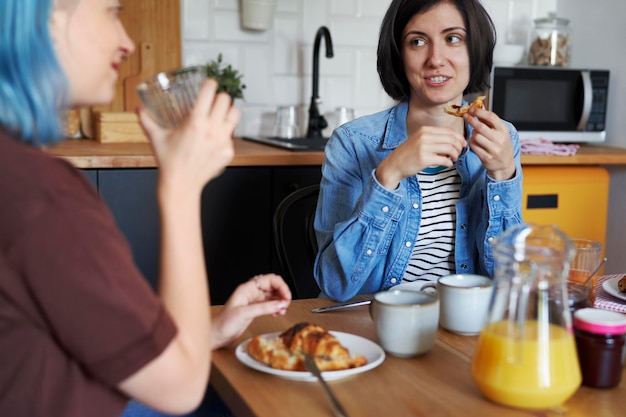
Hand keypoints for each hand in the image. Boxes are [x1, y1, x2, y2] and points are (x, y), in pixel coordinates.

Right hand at [137, 78, 239, 199]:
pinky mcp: (228, 151)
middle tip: (213, 101)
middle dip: (219, 97)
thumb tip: (138, 109)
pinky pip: (232, 135)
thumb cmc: (169, 162)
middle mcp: (212, 129)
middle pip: (225, 99)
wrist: (181, 185)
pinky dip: (225, 133)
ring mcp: (223, 141)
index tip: (208, 83)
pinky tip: (215, 137)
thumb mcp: (156, 138)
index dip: (210, 84)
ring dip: (227, 111)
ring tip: (219, 114)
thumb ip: (147, 120)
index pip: (210, 91)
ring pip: (235, 115)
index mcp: (195, 122)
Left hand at [211, 274, 291, 348]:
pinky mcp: (255, 310)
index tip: (287, 296)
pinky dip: (277, 308)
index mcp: (247, 288)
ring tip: (282, 310)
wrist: (217, 335)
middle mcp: (252, 293)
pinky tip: (277, 313)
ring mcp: (254, 301)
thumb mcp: (244, 313)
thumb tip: (279, 304)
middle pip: (273, 286)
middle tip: (286, 303)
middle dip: (282, 293)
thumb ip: (263, 308)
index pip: (270, 279)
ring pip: (273, 296)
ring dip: (280, 302)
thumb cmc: (223, 323)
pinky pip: (270, 305)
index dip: (281, 286)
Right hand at [376, 126, 465, 188]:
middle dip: (459, 147)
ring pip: (449, 148)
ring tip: (454, 159)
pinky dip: (449, 163)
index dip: (459, 137)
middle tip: (459, 153)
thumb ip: (434, 138)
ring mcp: (424, 147)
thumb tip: (453, 141)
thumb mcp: (419, 140)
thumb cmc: (407, 154)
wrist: (393, 165)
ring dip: (455, 155)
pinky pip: (444, 160)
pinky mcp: (424, 159)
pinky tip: (447, 164)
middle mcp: (425, 136)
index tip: (463, 144)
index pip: (449, 131)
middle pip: (451, 139)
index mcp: (425, 130)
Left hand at [464, 107, 514, 180]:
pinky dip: (471, 142)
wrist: (505, 165)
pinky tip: (474, 142)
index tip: (472, 109)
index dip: (480, 112)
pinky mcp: (486, 157)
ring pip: (476, 136)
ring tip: (475, 134)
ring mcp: (494, 149)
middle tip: (466, 116)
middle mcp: (500, 139)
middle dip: (471, 120)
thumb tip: (480, 106)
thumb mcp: (500, 132)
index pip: (491, 117)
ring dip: (472, 133)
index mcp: (504, 130)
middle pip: (481, 127)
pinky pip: (474, 146)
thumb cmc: (501, 146)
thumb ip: (489, 120)